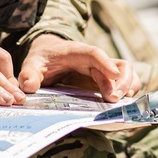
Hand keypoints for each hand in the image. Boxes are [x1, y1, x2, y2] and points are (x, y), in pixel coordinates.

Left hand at [19, 34, 141, 101]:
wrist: (49, 53)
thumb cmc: (43, 58)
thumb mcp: (32, 64)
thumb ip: (29, 74)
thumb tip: (29, 86)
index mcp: (77, 52)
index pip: (95, 54)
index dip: (105, 63)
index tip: (114, 75)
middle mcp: (94, 60)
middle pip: (118, 65)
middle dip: (121, 82)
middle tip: (114, 100)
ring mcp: (102, 70)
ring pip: (126, 73)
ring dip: (128, 87)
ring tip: (119, 104)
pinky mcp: (105, 80)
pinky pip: (124, 83)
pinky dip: (128, 93)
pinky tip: (120, 106)